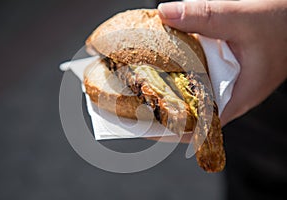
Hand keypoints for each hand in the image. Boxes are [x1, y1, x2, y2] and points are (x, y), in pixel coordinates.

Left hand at [158, 0, 286, 125]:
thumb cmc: (282, 22)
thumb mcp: (241, 18)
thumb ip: (203, 16)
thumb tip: (165, 14)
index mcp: (240, 95)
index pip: (203, 127)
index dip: (175, 130)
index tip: (150, 128)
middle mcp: (235, 94)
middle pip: (197, 113)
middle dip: (169, 113)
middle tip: (142, 108)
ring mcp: (233, 83)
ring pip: (200, 95)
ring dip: (176, 94)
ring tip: (149, 92)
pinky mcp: (230, 71)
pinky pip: (205, 78)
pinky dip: (187, 75)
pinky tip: (171, 67)